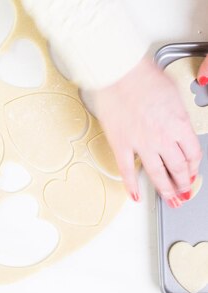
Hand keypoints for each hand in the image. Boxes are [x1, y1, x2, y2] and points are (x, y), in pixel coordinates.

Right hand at [93, 58, 201, 207]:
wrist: (119, 74)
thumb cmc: (144, 78)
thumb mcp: (174, 95)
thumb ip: (177, 115)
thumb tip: (176, 124)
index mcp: (179, 124)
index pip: (192, 153)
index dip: (194, 166)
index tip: (192, 172)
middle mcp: (163, 138)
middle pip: (178, 168)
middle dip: (183, 183)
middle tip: (184, 192)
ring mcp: (141, 144)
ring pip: (157, 173)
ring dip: (165, 189)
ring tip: (169, 198)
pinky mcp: (121, 145)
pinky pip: (127, 171)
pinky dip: (132, 186)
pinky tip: (135, 195)